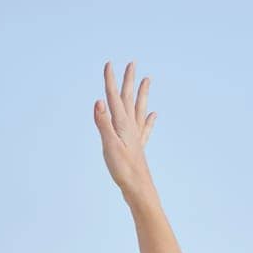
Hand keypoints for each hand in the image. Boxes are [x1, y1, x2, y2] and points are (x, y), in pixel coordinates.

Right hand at [93, 60, 157, 203]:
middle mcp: (131, 127)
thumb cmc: (123, 169)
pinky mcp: (138, 146)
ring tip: (147, 80)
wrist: (138, 188)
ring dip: (142, 94)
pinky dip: (148, 119)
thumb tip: (99, 101)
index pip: (113, 97)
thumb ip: (103, 123)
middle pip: (129, 98)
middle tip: (132, 64)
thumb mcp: (109, 145)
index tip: (109, 63)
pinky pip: (144, 127)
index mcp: (122, 124)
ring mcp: (136, 136)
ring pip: (139, 109)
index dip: (110, 80)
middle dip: (129, 80)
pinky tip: (154, 114)